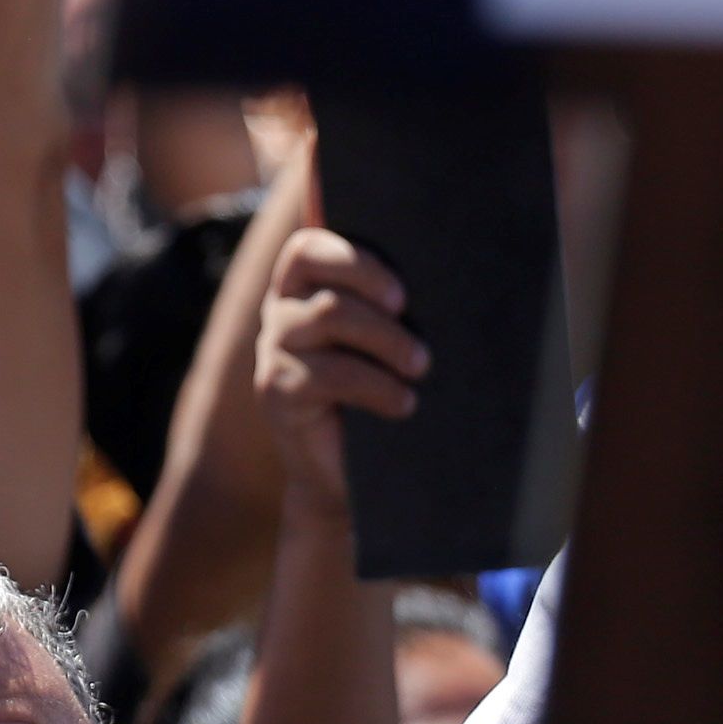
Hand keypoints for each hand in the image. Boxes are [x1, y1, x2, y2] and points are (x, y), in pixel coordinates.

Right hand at [254, 224, 423, 510]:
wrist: (351, 475)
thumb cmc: (381, 396)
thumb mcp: (386, 345)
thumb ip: (393, 306)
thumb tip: (448, 272)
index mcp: (304, 287)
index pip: (308, 248)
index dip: (354, 260)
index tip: (402, 295)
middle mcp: (281, 311)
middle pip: (322, 278)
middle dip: (378, 299)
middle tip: (419, 335)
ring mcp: (274, 349)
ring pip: (329, 316)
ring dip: (387, 341)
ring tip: (421, 368)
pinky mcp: (275, 390)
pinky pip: (328, 373)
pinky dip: (376, 386)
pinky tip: (404, 404)